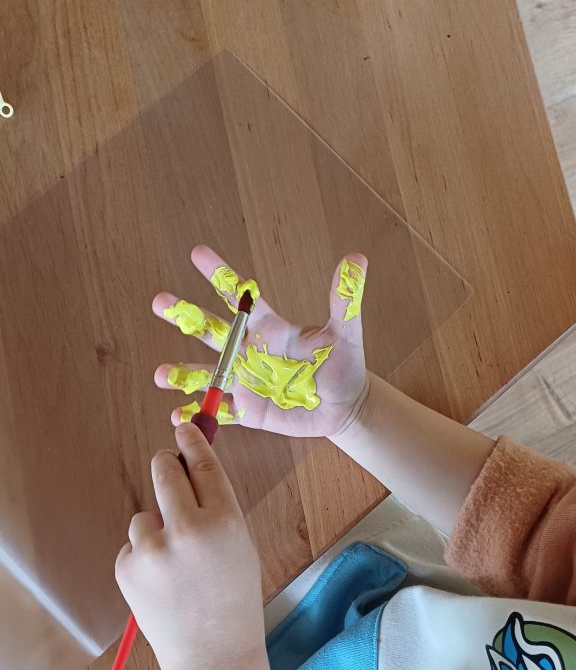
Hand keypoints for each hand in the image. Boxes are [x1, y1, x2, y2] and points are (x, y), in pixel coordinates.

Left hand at [115, 423, 264, 669]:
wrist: (214, 654)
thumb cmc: (233, 598)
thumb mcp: (240, 545)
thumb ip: (217, 507)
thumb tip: (190, 465)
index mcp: (225, 520)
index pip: (202, 464)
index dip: (192, 441)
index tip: (184, 428)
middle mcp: (188, 529)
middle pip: (163, 472)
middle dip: (164, 464)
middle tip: (166, 465)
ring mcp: (154, 550)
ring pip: (144, 515)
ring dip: (155, 529)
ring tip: (176, 567)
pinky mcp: (128, 569)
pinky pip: (133, 547)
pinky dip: (144, 559)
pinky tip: (163, 586)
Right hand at [153, 245, 368, 437]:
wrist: (344, 407)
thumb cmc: (343, 365)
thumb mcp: (346, 333)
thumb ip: (344, 300)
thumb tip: (355, 259)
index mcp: (268, 327)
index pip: (239, 297)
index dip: (220, 274)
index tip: (198, 253)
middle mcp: (249, 351)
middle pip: (211, 331)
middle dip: (184, 316)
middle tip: (159, 302)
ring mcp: (245, 381)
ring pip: (206, 373)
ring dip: (182, 373)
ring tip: (160, 374)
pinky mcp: (248, 410)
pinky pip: (218, 411)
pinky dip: (198, 412)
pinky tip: (177, 416)